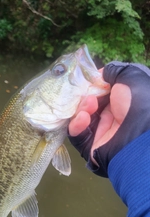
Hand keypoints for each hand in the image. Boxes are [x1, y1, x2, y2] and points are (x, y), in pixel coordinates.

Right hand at [68, 61, 149, 176]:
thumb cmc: (139, 104)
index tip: (88, 81)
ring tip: (89, 106)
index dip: (93, 86)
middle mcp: (113, 117)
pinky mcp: (91, 146)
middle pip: (89, 105)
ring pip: (81, 119)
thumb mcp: (132, 77)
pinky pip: (77, 135)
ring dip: (81, 109)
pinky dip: (77, 125)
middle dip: (85, 98)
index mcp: (123, 103)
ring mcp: (102, 133)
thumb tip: (100, 74)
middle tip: (88, 95)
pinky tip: (83, 118)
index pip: (102, 93)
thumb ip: (115, 70)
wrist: (138, 137)